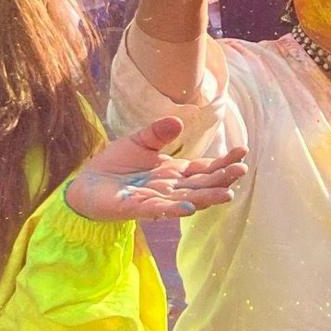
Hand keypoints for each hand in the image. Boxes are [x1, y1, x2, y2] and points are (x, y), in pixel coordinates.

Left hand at [65, 116, 248, 221]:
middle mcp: (171, 188)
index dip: (223, 162)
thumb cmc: (115, 164)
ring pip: (187, 199)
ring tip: (227, 194)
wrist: (87, 183)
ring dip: (206, 198)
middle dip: (222, 179)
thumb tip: (178, 120)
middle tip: (242, 171)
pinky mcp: (136, 208)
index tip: (243, 152)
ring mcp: (156, 200)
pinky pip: (158, 210)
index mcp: (175, 172)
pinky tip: (189, 207)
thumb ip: (158, 132)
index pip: (205, 168)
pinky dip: (174, 209)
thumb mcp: (139, 141)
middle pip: (202, 184)